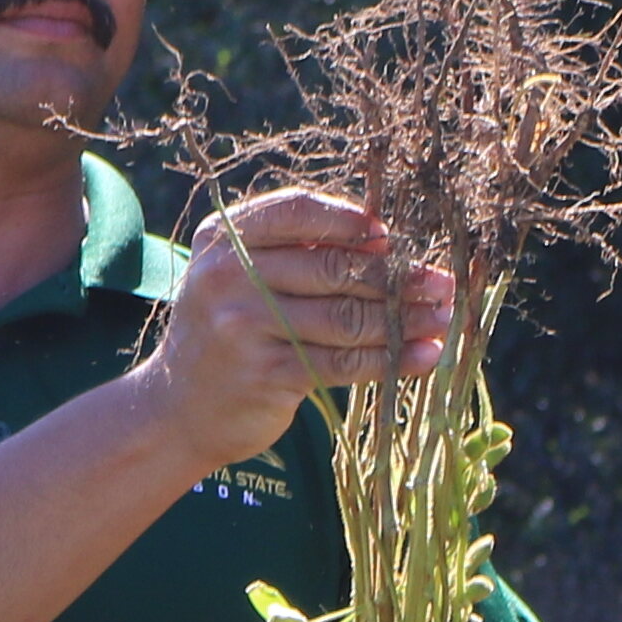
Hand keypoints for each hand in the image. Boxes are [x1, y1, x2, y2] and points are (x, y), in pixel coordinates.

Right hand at [140, 188, 453, 464]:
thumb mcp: (241, 279)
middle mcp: (230, 275)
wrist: (178, 409)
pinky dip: (391, 359)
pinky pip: (343, 361)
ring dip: (404, 319)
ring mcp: (246, 325)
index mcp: (225, 239)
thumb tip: (385, 242)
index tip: (392, 237)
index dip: (351, 221)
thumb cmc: (226, 335)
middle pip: (333, 266)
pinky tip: (424, 356)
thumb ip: (296, 254)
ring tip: (443, 318)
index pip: (298, 211)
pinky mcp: (268, 373)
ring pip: (345, 316)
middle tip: (442, 283)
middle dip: (397, 276)